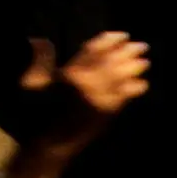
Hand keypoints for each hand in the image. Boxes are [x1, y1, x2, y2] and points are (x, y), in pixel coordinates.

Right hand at [0, 32, 150, 177]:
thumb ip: (40, 61)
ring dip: (134, 69)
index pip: (93, 51)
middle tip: (142, 46)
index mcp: (68, 74)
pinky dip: (134, 90)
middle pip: (112, 63)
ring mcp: (98, 99)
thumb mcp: (30, 83)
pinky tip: (142, 84)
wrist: (49, 142)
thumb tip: (42, 40)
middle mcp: (86, 84)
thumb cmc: (36, 112)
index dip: (108, 41)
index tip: (120, 35)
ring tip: (145, 62)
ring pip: (121, 79)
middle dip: (127, 53)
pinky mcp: (106, 114)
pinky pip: (124, 98)